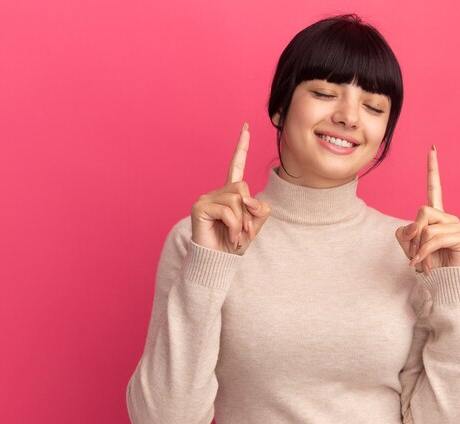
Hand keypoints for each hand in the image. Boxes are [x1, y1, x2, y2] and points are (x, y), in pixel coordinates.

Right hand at [191, 123, 270, 253]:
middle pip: (242, 187)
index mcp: (230, 193)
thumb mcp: (255, 225)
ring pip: (236, 200)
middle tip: (247, 232)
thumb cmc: (234, 243)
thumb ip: (259, 209)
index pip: (236, 166)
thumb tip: (249, 199)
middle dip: (250, 212)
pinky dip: (235, 226)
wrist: (218, 261)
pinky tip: (230, 237)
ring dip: (242, 222)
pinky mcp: (200, 207)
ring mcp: (206, 198)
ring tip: (236, 237)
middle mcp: (217, 192)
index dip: (241, 147)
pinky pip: (228, 210)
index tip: (245, 127)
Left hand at [395, 145, 459, 274]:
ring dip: (418, 249)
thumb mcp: (408, 245)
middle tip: (413, 254)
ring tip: (419, 263)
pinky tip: (423, 266)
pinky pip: (434, 239)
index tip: (432, 148)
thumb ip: (405, 233)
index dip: (433, 169)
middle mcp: (448, 217)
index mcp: (435, 215)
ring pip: (427, 228)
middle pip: (422, 212)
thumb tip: (415, 227)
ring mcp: (457, 226)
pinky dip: (424, 254)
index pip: (434, 188)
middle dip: (412, 235)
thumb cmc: (426, 263)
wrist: (442, 282)